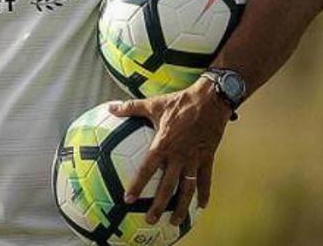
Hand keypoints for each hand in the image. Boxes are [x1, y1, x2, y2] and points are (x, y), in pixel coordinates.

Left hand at [109, 78, 232, 225]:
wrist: (211, 100)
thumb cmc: (180, 102)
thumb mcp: (153, 104)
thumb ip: (130, 108)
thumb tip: (111, 107)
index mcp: (163, 144)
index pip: (147, 169)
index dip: (137, 185)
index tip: (128, 199)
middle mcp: (179, 156)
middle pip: (168, 187)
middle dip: (158, 206)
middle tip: (150, 221)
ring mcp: (194, 158)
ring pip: (187, 189)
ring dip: (181, 207)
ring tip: (175, 222)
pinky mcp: (208, 158)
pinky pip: (206, 180)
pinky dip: (204, 194)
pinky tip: (201, 207)